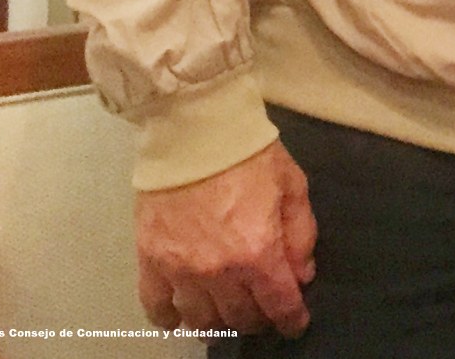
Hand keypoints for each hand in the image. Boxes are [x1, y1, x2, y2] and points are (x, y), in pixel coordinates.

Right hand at [135, 140, 316, 336]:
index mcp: (259, 251)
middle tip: (264, 311)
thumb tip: (303, 275)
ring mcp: (181, 269)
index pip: (279, 304)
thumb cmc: (250, 154)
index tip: (295, 323)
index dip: (291, 320)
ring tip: (227, 315)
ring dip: (218, 323)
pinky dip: (169, 319)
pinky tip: (180, 317)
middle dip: (258, 320)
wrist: (196, 132)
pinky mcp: (151, 260)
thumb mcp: (294, 186)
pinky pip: (156, 306)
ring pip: (201, 320)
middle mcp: (219, 270)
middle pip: (240, 317)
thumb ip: (302, 235)